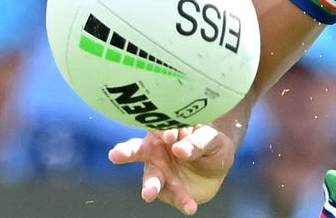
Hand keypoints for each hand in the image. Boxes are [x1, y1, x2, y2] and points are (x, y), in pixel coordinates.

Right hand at [108, 125, 236, 214]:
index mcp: (166, 131)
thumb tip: (179, 149)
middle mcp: (156, 150)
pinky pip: (174, 196)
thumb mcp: (213, 138)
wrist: (219, 163)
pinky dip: (181, 202)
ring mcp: (160, 171)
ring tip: (148, 193)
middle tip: (115, 154)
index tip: (170, 137)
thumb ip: (198, 142)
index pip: (159, 128)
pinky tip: (190, 207)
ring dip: (149, 185)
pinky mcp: (168, 189)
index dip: (162, 132)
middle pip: (138, 150)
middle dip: (126, 152)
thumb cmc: (212, 142)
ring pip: (151, 178)